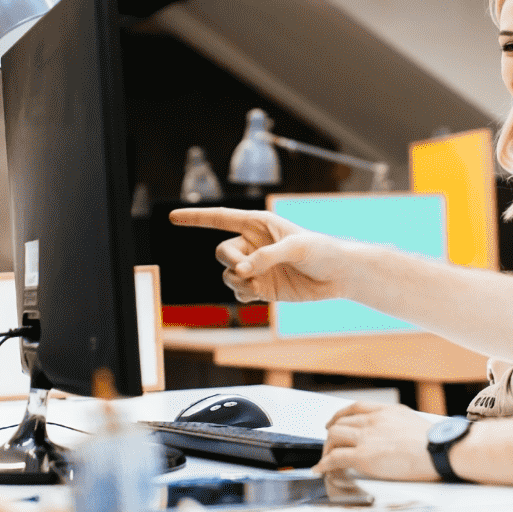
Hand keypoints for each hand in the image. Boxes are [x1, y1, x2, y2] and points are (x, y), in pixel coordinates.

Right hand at [168, 206, 345, 302]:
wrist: (339, 275)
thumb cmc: (323, 250)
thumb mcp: (297, 247)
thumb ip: (268, 256)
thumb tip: (243, 270)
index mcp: (259, 224)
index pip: (220, 218)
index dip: (196, 218)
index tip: (172, 218)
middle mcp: (253, 244)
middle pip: (222, 252)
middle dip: (230, 261)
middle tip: (247, 269)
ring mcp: (256, 266)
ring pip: (227, 274)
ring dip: (237, 281)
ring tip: (256, 283)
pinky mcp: (261, 287)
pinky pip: (238, 291)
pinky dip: (243, 294)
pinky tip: (259, 293)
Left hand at [314, 401, 441, 483]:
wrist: (439, 449)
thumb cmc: (434, 441)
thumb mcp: (413, 422)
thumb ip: (398, 425)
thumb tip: (396, 436)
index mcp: (387, 411)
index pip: (355, 408)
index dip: (340, 415)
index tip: (334, 422)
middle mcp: (373, 420)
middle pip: (340, 423)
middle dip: (331, 436)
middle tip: (330, 448)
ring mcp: (367, 437)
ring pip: (333, 437)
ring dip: (326, 450)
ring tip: (326, 461)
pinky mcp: (364, 456)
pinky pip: (335, 458)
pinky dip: (324, 464)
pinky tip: (320, 470)